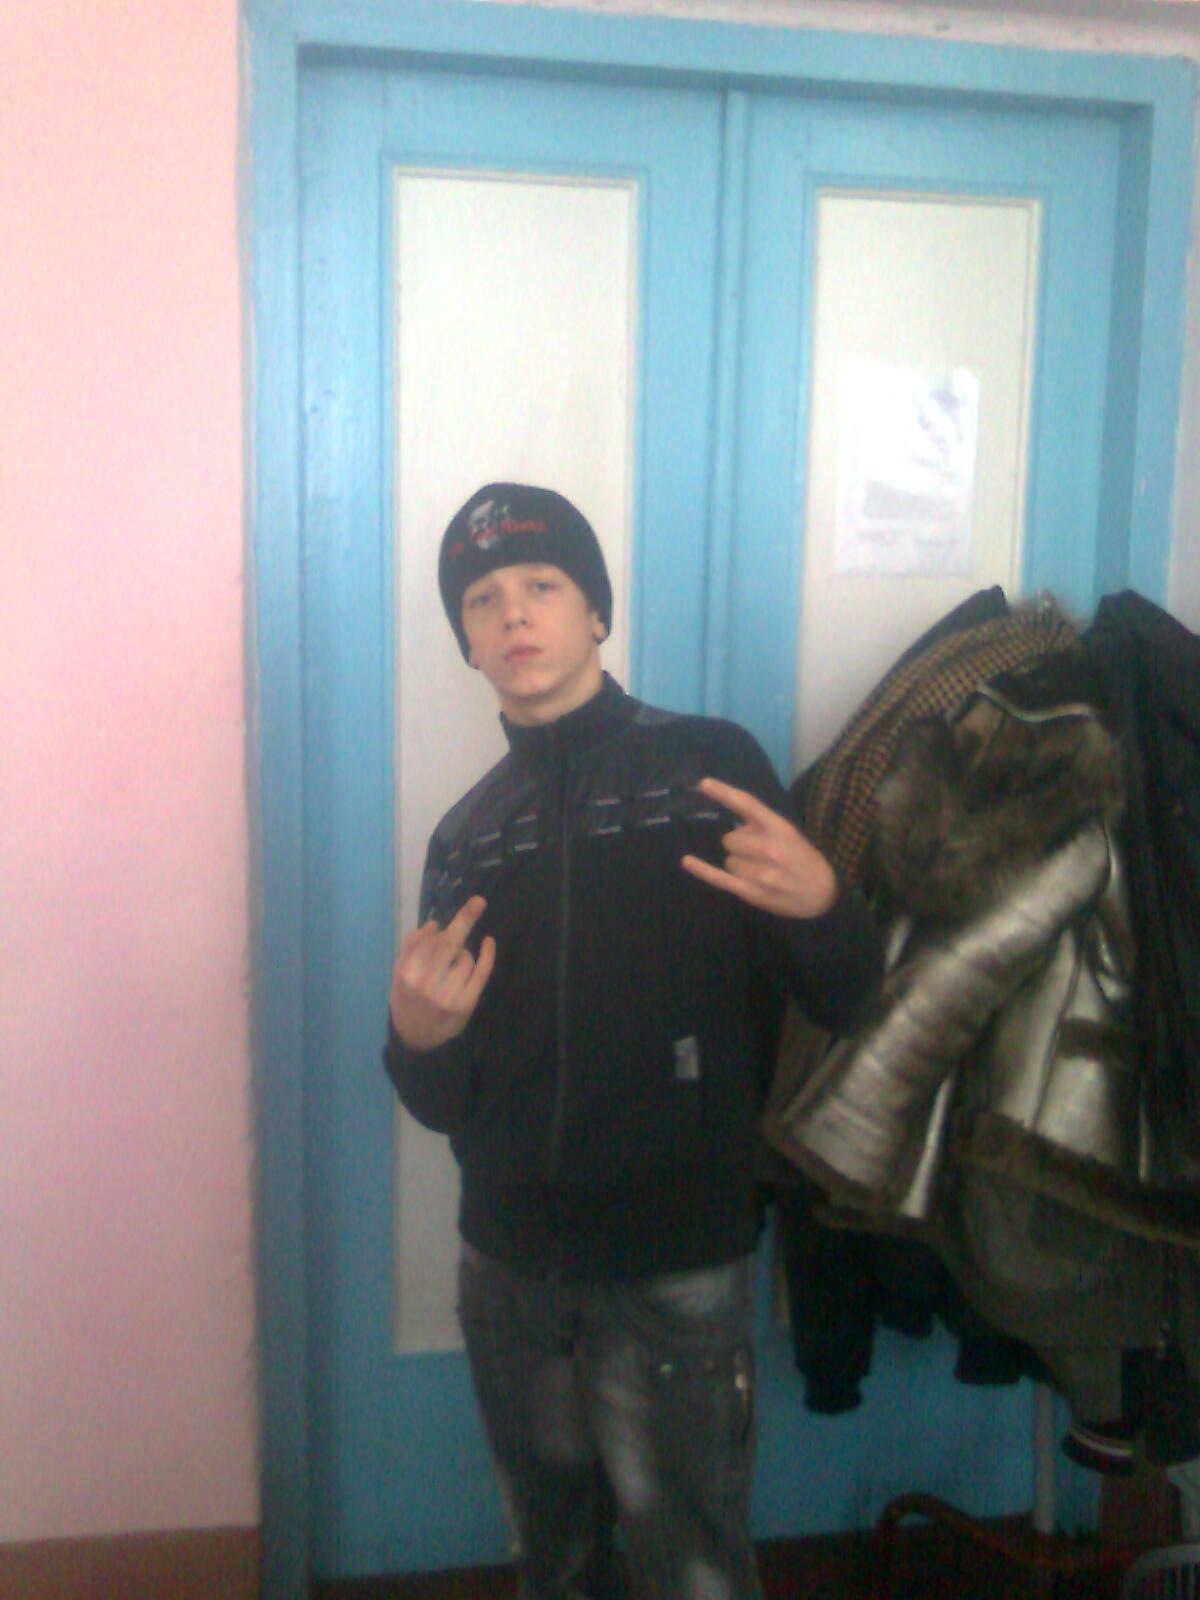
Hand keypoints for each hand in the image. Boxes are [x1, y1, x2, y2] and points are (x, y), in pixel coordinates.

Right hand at [389, 895, 495, 1050]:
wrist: (415, 1039)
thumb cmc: (406, 1001)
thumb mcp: (398, 974)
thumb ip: (411, 947)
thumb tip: (433, 924)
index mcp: (407, 974)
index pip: (429, 942)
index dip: (439, 931)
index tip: (445, 920)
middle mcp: (427, 984)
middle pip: (450, 944)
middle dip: (465, 919)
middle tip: (479, 900)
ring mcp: (448, 995)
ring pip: (465, 959)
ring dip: (463, 955)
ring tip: (451, 968)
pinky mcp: (466, 1005)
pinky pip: (481, 974)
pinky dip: (487, 956)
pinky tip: (489, 942)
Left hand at [681, 777, 837, 918]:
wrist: (823, 895)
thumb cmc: (803, 860)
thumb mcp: (791, 835)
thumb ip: (764, 826)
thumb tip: (734, 824)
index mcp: (780, 828)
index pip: (747, 804)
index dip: (724, 793)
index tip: (703, 784)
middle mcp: (769, 848)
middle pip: (730, 838)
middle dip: (739, 845)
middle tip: (758, 855)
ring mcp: (759, 872)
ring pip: (728, 860)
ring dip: (738, 864)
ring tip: (760, 872)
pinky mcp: (750, 891)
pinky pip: (719, 877)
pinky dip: (701, 869)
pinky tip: (687, 861)